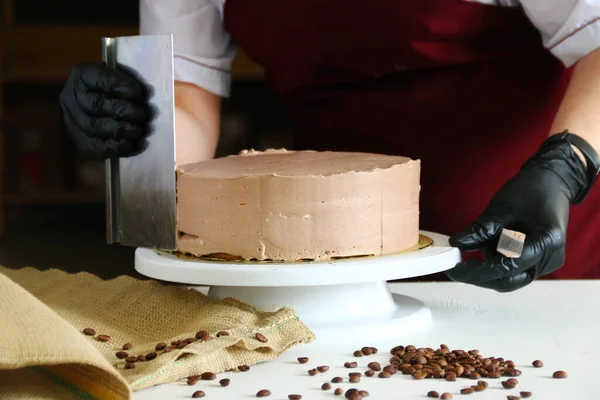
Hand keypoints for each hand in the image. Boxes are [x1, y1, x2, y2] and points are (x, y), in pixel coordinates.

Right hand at [59, 63, 149, 159]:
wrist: (92, 106)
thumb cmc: (112, 89)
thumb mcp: (116, 76)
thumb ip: (126, 83)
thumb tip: (143, 96)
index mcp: (82, 76)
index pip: (101, 80)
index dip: (122, 87)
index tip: (139, 94)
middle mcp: (71, 98)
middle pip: (96, 105)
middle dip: (124, 111)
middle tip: (141, 115)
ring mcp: (73, 122)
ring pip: (95, 128)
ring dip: (122, 130)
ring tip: (137, 130)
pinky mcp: (80, 142)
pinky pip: (96, 148)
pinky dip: (116, 148)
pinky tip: (129, 144)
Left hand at [446, 137, 587, 291]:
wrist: (551, 184)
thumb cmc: (529, 191)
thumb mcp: (500, 208)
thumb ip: (480, 230)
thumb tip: (457, 244)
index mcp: (546, 242)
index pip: (507, 266)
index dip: (478, 271)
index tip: (454, 269)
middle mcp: (550, 258)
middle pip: (509, 281)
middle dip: (479, 276)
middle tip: (454, 268)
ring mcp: (547, 263)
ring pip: (510, 279)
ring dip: (487, 270)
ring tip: (472, 252)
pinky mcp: (539, 263)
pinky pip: (513, 272)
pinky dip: (495, 264)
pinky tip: (484, 250)